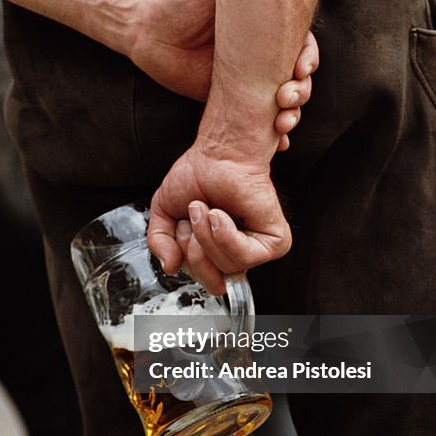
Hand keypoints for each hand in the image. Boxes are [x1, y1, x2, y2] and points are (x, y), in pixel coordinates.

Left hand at [131, 0, 317, 146]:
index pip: (299, 43)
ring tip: (282, 125)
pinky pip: (254, 121)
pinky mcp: (227, 102)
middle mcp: (260, 54)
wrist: (144, 26)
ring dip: (291, 116)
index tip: (301, 68)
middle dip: (301, 92)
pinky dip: (270, 137)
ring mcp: (245, 80)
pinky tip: (278, 146)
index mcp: (265, 27)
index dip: (308, 57)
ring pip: (282, 102)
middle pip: (297, 77)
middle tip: (286, 98)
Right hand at [147, 145, 290, 294]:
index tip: (184, 230)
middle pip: (214, 280)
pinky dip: (224, 235)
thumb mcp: (165, 213)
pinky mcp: (275, 241)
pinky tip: (219, 214)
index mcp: (219, 251)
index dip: (188, 261)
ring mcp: (259, 248)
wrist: (218, 154)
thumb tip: (170, 267)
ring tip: (206, 209)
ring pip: (227, 268)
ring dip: (206, 236)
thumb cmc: (199, 175)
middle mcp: (240, 252)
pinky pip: (244, 257)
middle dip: (193, 250)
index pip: (206, 281)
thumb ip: (160, 243)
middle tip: (193, 217)